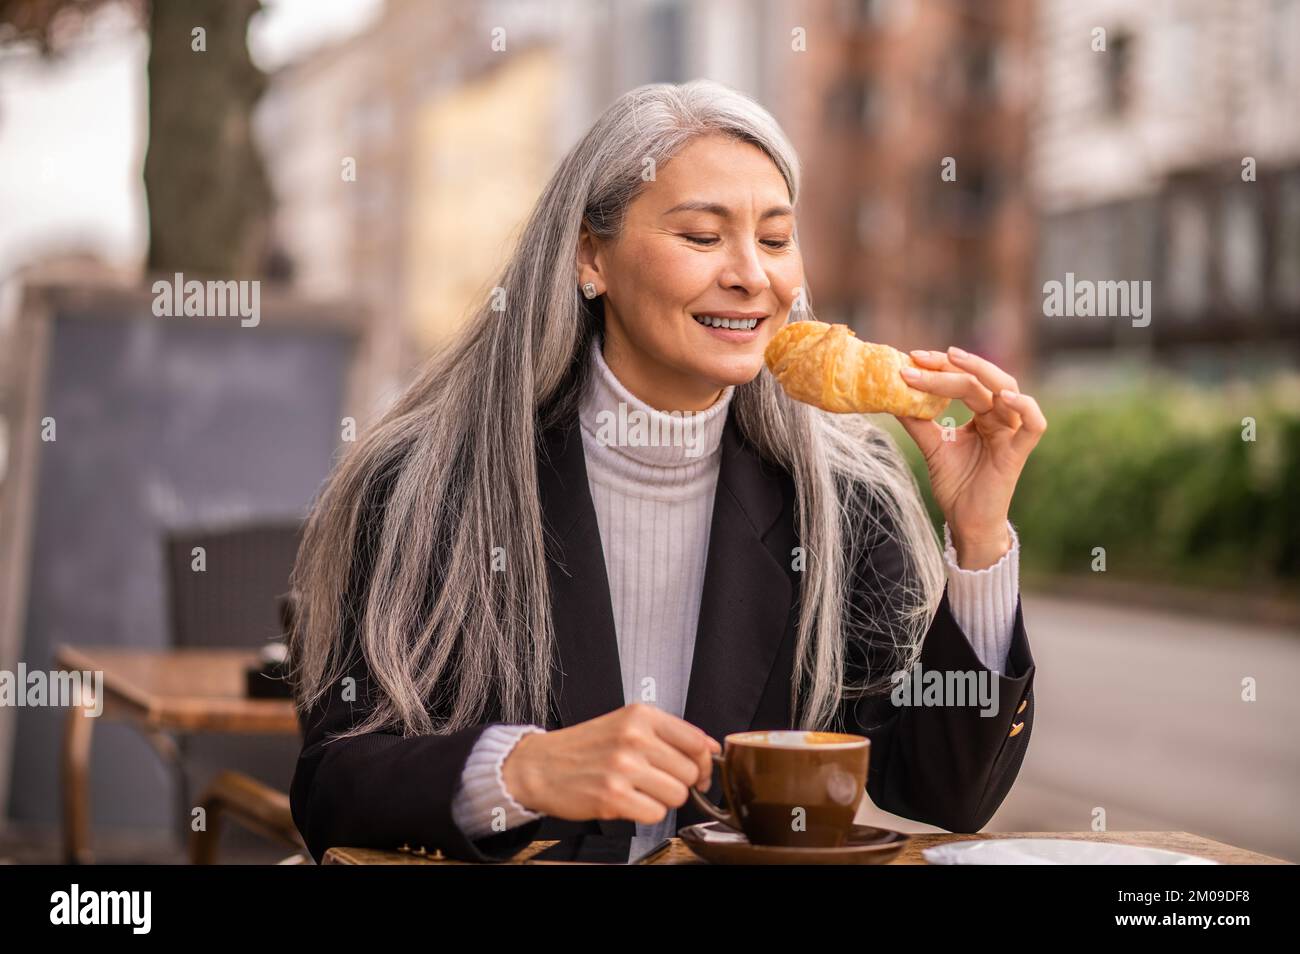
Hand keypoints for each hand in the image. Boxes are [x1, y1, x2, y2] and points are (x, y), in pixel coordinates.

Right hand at [501, 703, 720, 823]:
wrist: (538, 766)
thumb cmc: (583, 747)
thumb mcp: (625, 724)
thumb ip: (668, 734)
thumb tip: (711, 748)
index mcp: (640, 716)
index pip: (697, 741)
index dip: (703, 763)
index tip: (698, 772)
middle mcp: (634, 738)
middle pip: (690, 772)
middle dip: (679, 783)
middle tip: (656, 782)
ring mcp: (623, 768)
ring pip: (677, 795)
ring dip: (662, 799)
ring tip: (639, 791)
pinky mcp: (612, 797)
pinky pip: (655, 814)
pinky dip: (645, 814)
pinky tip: (627, 802)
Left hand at [895, 346, 1047, 567]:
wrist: (966, 521)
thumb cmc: (956, 484)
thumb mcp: (932, 447)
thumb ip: (918, 421)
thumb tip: (893, 396)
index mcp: (983, 414)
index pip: (966, 380)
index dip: (942, 367)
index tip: (913, 358)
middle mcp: (1000, 418)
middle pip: (982, 381)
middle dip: (953, 366)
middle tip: (925, 357)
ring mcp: (1011, 433)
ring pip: (1007, 391)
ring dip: (982, 373)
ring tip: (954, 361)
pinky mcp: (1018, 453)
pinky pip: (1034, 425)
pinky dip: (1025, 407)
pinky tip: (1004, 397)